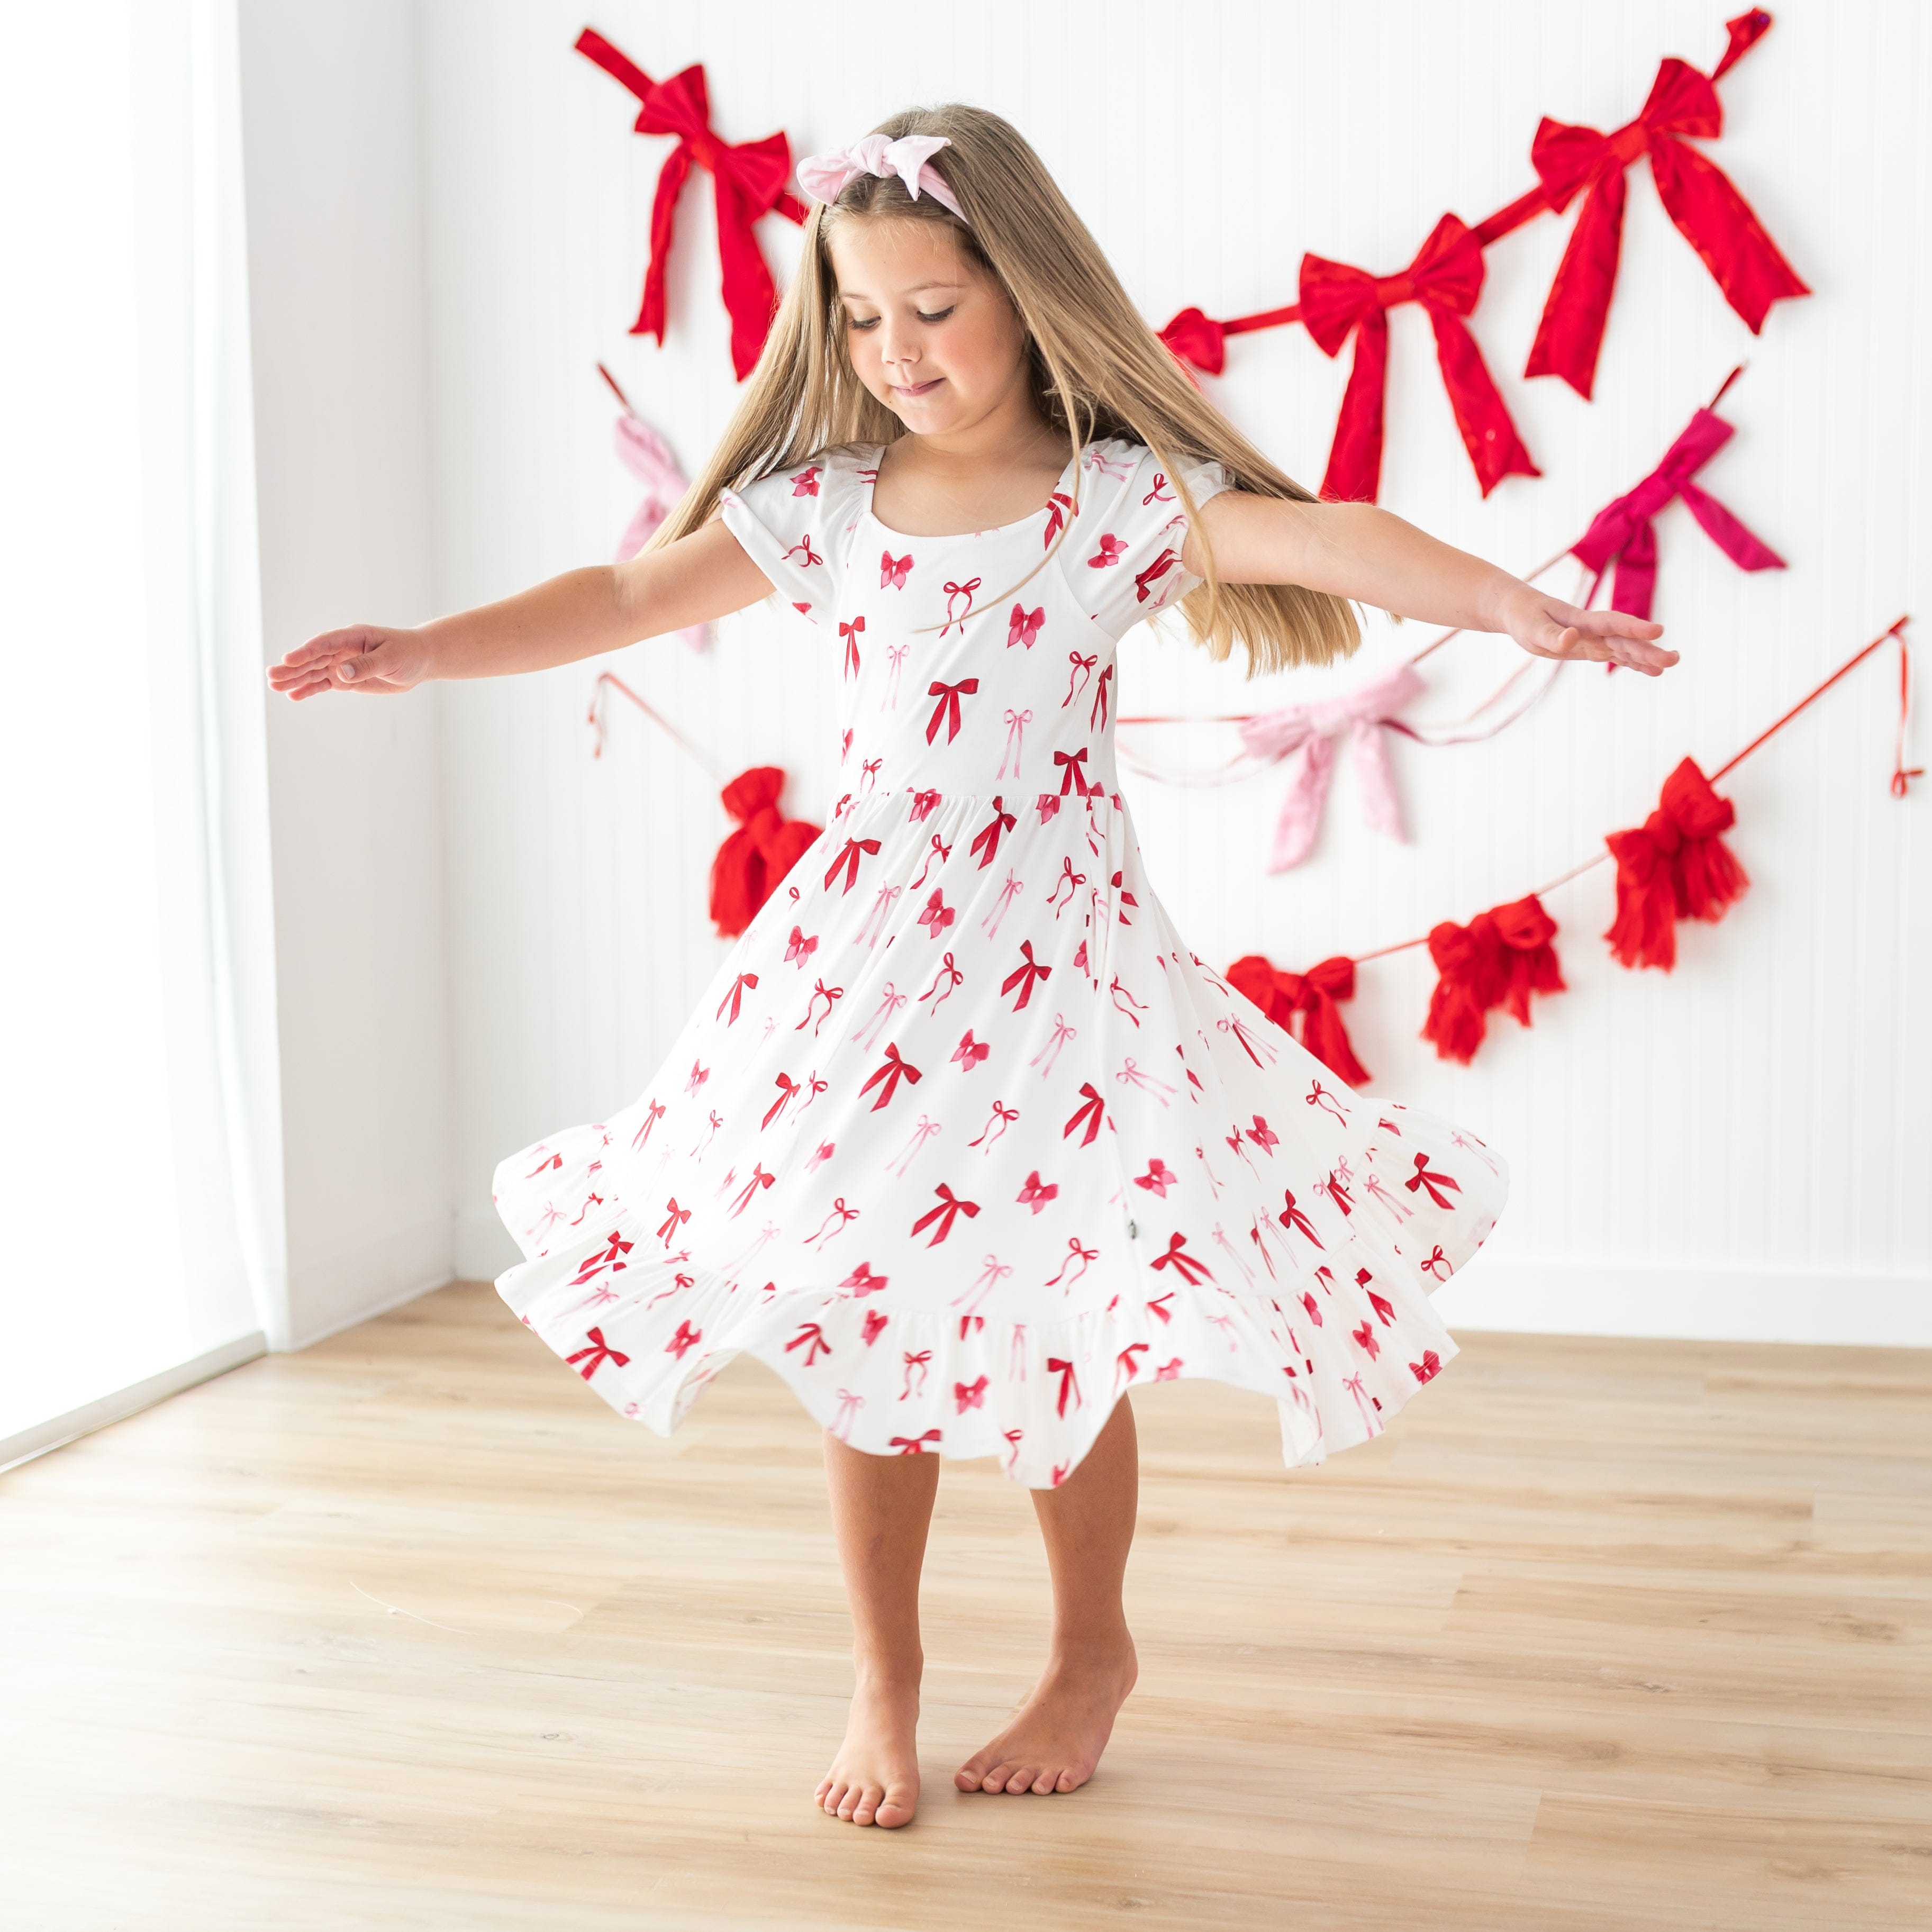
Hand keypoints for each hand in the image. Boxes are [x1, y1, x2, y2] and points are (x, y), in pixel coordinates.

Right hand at [266, 624, 430, 700]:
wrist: (419, 661)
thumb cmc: (407, 654)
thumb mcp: (390, 659)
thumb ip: (366, 665)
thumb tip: (340, 673)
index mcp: (353, 637)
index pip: (325, 644)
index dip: (306, 651)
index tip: (288, 659)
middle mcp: (343, 649)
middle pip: (313, 658)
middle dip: (292, 667)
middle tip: (271, 675)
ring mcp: (342, 663)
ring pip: (314, 671)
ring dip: (295, 678)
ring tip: (274, 685)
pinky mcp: (346, 678)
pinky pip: (324, 683)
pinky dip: (309, 689)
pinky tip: (293, 695)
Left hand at [1495, 585, 1678, 676]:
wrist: (1521, 611)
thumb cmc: (1524, 617)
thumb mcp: (1530, 628)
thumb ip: (1551, 635)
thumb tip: (1571, 639)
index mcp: (1580, 621)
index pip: (1611, 623)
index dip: (1633, 627)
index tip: (1658, 630)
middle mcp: (1592, 630)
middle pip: (1624, 640)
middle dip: (1648, 649)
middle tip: (1674, 659)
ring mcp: (1593, 639)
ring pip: (1624, 649)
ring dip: (1646, 657)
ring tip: (1670, 665)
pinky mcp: (1590, 649)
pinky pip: (1615, 656)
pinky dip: (1633, 663)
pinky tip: (1653, 671)